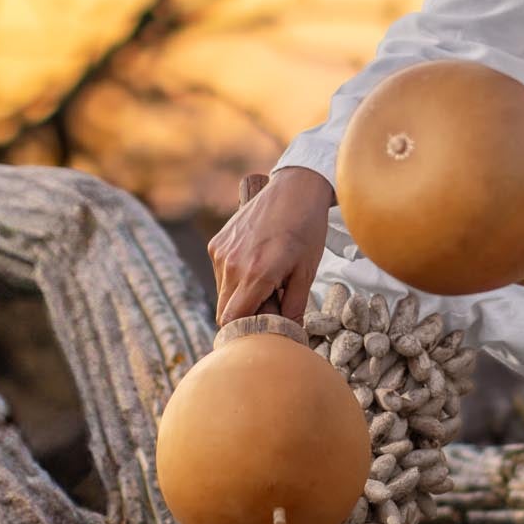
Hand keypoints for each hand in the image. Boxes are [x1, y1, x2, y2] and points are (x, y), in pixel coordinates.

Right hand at [209, 166, 334, 327]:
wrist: (295, 189)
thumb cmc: (306, 229)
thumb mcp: (306, 272)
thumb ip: (294, 308)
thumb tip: (288, 335)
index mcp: (256, 274)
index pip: (233, 321)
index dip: (246, 331)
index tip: (263, 330)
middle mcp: (232, 264)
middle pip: (225, 311)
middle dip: (245, 315)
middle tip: (271, 304)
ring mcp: (221, 252)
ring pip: (222, 293)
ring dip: (239, 296)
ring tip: (267, 280)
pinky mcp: (217, 243)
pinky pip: (220, 273)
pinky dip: (234, 277)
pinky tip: (256, 263)